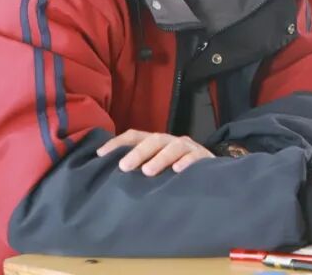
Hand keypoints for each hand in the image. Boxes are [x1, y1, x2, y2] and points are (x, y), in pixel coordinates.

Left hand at [96, 129, 213, 175]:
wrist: (211, 176)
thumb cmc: (176, 175)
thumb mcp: (156, 169)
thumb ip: (139, 169)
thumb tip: (107, 177)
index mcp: (156, 142)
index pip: (135, 136)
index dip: (117, 143)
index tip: (100, 155)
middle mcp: (171, 141)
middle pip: (154, 139)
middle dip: (138, 152)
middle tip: (123, 167)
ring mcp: (188, 148)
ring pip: (173, 147)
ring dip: (160, 158)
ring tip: (148, 172)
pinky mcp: (204, 158)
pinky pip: (195, 158)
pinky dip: (186, 162)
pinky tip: (177, 171)